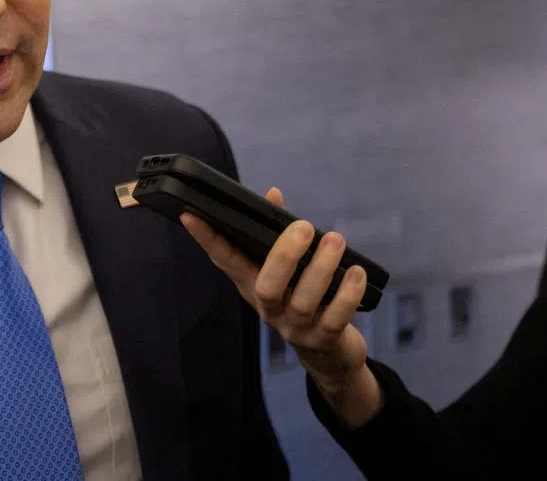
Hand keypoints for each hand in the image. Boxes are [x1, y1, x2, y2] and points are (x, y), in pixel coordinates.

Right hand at [179, 188, 382, 426]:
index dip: (206, 238)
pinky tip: (356, 273)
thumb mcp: (285, 269)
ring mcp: (294, 327)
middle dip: (284, 255)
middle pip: (267, 286)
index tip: (190, 214)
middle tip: (303, 226)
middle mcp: (268, 307)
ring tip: (336, 240)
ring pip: (303, 301)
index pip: (224, 259)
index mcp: (252, 284)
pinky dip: (347, 295)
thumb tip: (273, 193)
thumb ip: (277, 232)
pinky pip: (335, 319)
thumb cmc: (301, 296)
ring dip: (322, 269)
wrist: (327, 355)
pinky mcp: (323, 341)